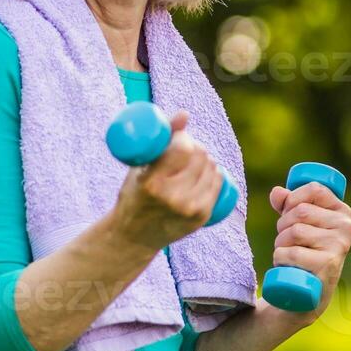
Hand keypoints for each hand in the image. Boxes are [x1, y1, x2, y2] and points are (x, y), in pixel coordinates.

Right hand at [110, 110, 225, 251]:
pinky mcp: (201, 216)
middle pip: (200, 156)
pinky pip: (217, 183)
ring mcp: (189, 209)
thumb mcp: (139, 167)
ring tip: (192, 161)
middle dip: (195, 146)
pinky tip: (206, 171)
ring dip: (205, 159)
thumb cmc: (134, 194)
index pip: (183, 149)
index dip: (184, 138)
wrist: (134, 236)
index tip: (178, 138)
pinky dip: (213, 173)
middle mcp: (173, 198)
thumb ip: (161, 139)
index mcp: (152, 183)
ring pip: (211, 167)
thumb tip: (185, 113)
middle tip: (185, 149)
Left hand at [267, 180, 350, 320]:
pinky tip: (289, 267)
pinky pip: (292, 253)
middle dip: (283, 225)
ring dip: (281, 244)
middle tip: (287, 241)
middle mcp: (346, 227)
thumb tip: (277, 192)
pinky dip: (281, 259)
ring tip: (289, 255)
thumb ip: (288, 204)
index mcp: (343, 212)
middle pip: (301, 211)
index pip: (314, 189)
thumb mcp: (297, 224)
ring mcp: (338, 247)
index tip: (288, 212)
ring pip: (294, 232)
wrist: (306, 296)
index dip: (293, 198)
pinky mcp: (327, 266)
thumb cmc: (302, 252)